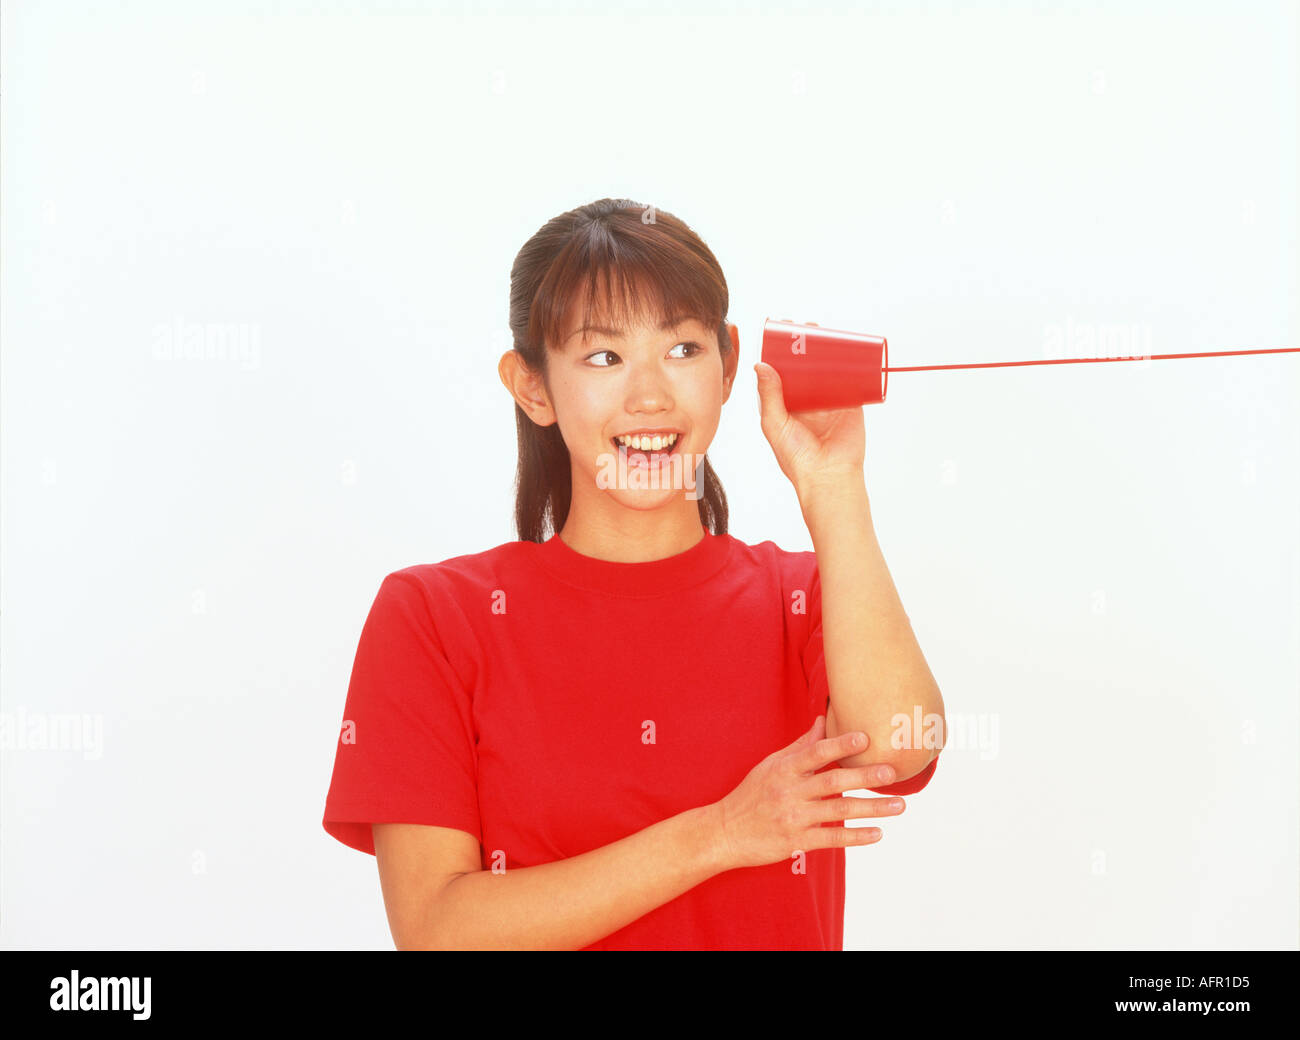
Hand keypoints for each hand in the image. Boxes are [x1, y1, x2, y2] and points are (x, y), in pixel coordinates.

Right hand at [709, 713, 903, 870]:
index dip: (840, 744)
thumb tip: (822, 721)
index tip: (865, 738)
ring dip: (872, 808)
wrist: (725, 832)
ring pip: (838, 810)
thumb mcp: (771, 765)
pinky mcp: (796, 842)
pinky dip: (856, 836)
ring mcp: (793, 817)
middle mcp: (789, 791)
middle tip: (893, 772)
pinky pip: (832, 838)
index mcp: (784, 769)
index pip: (816, 753)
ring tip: (899, 805)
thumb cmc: (751, 794)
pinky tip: (878, 833)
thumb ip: (800, 746)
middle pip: (833, 781)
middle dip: (865, 776)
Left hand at [753, 326, 865, 494]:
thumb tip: (761, 365)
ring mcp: (831, 400)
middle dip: (807, 346)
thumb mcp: (775, 424)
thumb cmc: (797, 457)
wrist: (828, 476)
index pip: (783, 371)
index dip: (782, 351)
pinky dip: (851, 365)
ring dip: (828, 350)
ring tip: (825, 333)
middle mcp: (808, 400)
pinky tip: (849, 348)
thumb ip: (769, 395)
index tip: (782, 331)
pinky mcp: (851, 404)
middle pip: (807, 366)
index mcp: (786, 404)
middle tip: (806, 328)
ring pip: (829, 369)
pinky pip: (852, 380)